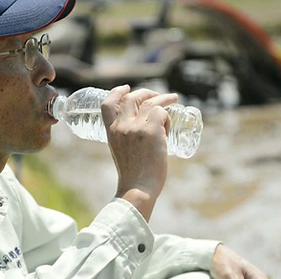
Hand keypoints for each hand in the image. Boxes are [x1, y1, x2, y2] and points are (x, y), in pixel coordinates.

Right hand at [101, 85, 177, 220]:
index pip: (108, 103)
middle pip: (132, 97)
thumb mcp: (122, 153)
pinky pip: (162, 113)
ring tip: (173, 100)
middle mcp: (122, 126)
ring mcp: (136, 127)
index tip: (126, 88)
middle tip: (158, 96)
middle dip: (146, 93)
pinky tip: (168, 129)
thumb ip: (128, 139)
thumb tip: (145, 133)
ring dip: (163, 99)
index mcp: (111, 132)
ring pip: (151, 102)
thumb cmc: (133, 177)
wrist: (138, 189)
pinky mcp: (152, 131)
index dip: (117, 92)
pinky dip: (167, 117)